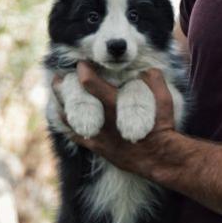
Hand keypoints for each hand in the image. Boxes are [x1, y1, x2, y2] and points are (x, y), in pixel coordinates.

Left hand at [52, 61, 175, 178]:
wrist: (160, 158)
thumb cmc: (163, 128)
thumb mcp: (165, 101)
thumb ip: (155, 81)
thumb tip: (148, 68)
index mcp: (115, 105)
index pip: (89, 83)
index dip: (82, 70)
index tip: (81, 63)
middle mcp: (101, 120)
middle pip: (72, 100)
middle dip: (62, 86)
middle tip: (58, 77)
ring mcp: (96, 136)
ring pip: (68, 119)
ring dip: (60, 105)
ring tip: (56, 95)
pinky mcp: (96, 147)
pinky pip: (74, 136)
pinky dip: (66, 126)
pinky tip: (62, 118)